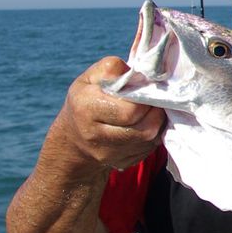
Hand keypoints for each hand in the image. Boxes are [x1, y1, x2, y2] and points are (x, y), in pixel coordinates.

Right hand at [51, 57, 165, 172]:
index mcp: (86, 107)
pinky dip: (153, 136)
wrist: (74, 134)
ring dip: (158, 124)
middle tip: (156, 101)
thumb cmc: (88, 97)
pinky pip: (149, 150)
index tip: (148, 90)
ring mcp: (107, 154)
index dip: (146, 99)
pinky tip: (145, 125)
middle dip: (156, 112)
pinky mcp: (121, 163)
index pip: (131, 110)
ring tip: (152, 111)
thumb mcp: (93, 76)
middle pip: (145, 129)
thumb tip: (140, 75)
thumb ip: (114, 69)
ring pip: (150, 140)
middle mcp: (94, 135)